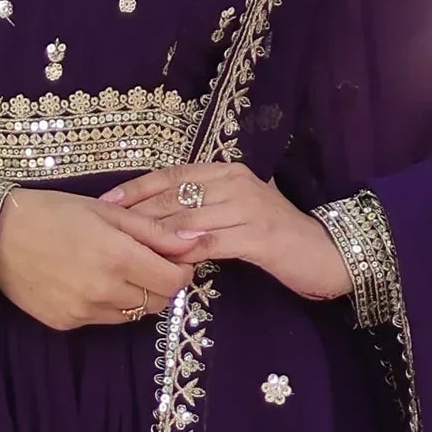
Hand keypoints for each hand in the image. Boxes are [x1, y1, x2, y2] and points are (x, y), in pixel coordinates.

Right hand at [0, 186, 197, 329]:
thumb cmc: (52, 212)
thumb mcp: (107, 212)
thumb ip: (155, 232)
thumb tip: (197, 241)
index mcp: (119, 257)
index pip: (174, 281)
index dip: (182, 270)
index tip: (175, 258)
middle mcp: (104, 291)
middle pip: (158, 302)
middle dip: (161, 284)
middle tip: (147, 262)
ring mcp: (85, 311)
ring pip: (132, 314)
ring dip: (136, 296)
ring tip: (115, 269)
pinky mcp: (67, 323)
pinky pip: (103, 319)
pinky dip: (108, 304)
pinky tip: (89, 281)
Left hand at [102, 165, 352, 300]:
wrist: (325, 253)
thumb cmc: (277, 236)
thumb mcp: (238, 212)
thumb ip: (205, 207)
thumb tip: (159, 214)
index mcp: (227, 171)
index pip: (172, 174)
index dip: (136, 188)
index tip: (106, 203)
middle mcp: (236, 182)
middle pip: (174, 195)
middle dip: (137, 213)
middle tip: (106, 229)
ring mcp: (248, 207)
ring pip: (189, 217)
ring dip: (155, 234)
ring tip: (127, 247)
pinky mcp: (259, 236)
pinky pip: (212, 242)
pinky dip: (187, 251)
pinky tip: (167, 260)